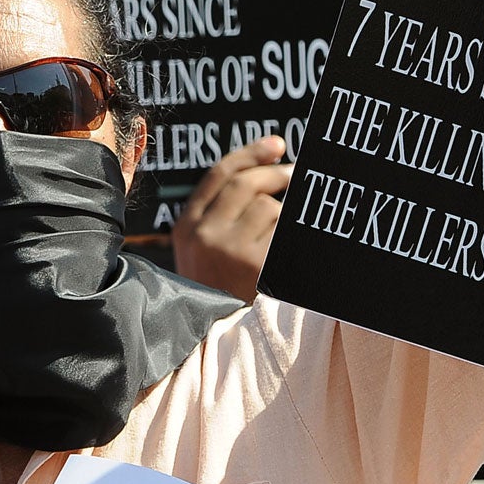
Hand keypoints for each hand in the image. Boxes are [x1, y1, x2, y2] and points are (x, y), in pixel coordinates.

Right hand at [171, 135, 290, 299]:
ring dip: (283, 213)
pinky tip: (287, 247)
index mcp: (187, 226)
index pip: (220, 174)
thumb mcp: (200, 252)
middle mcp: (204, 234)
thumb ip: (218, 214)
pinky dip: (289, 234)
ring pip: (268, 207)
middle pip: (245, 184)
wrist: (214, 340)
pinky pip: (282, 233)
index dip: (250, 154)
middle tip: (296, 173)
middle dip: (276, 173)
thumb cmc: (216, 291)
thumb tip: (264, 169)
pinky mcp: (255, 265)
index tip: (275, 144)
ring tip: (284, 230)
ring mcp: (229, 250)